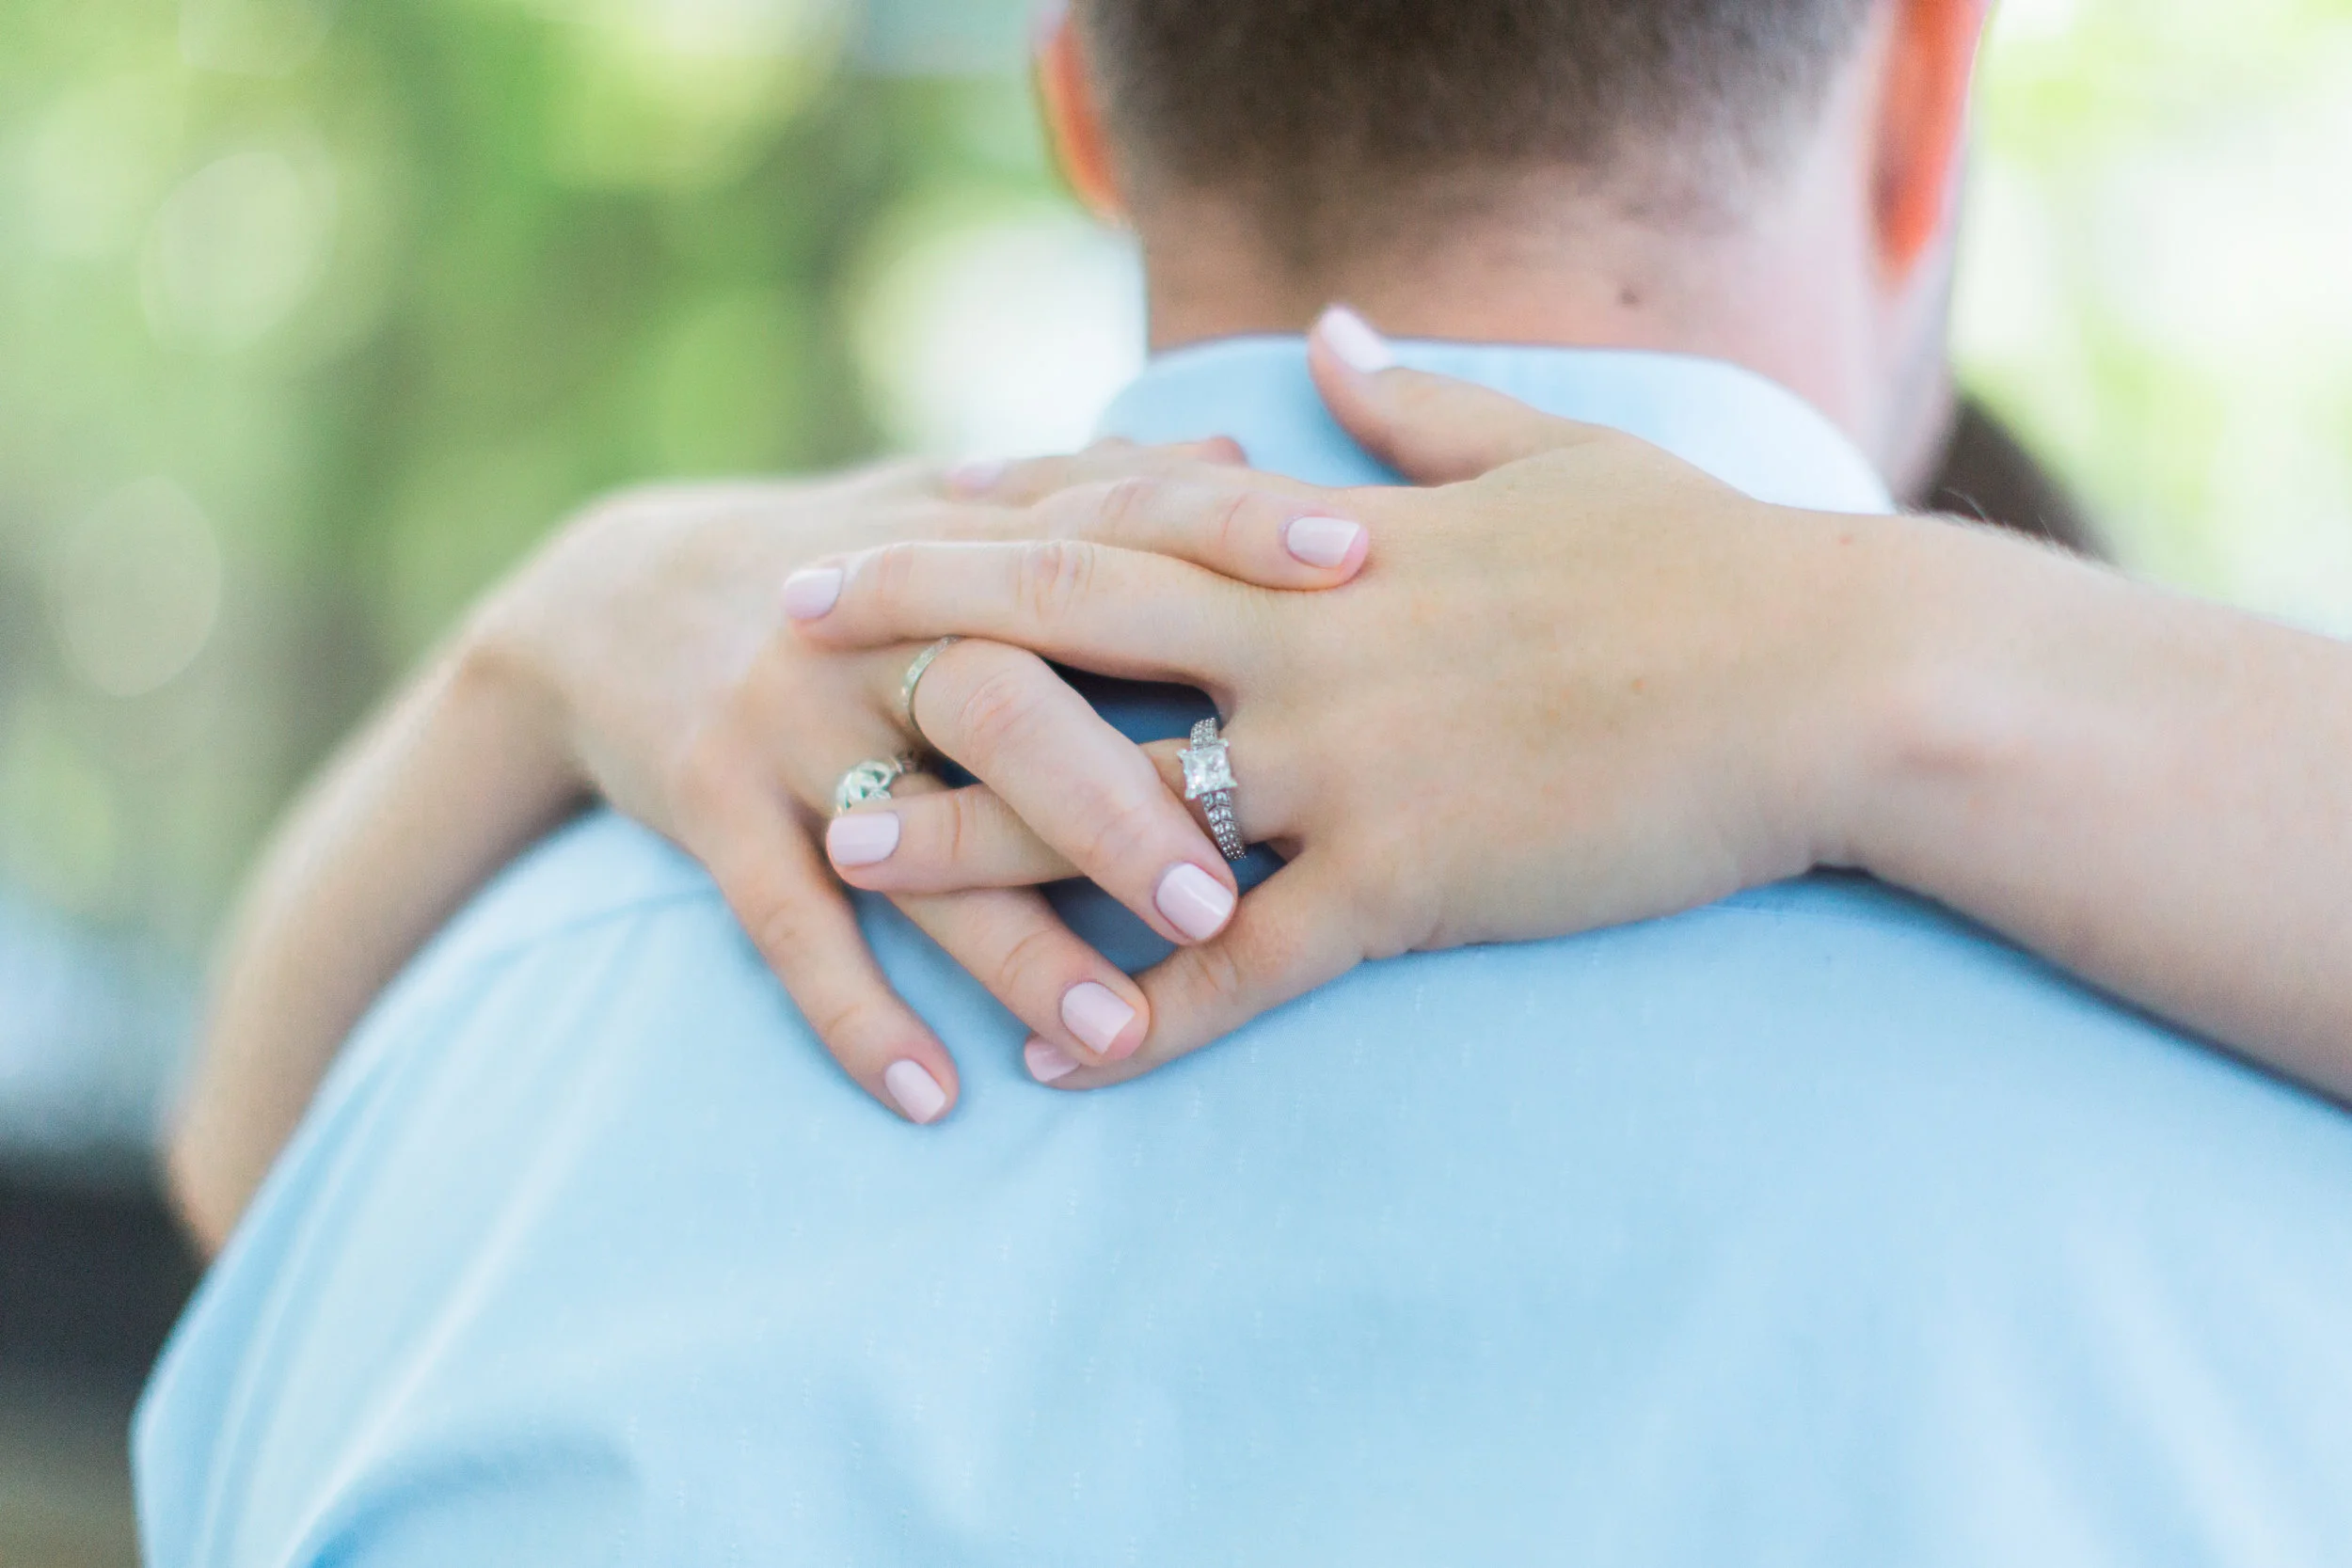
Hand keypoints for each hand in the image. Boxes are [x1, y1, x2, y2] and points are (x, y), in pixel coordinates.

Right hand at [463, 445, 1369, 1119]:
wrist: (603, 603)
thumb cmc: (838, 561)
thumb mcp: (948, 506)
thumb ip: (1092, 491)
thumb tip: (1251, 452)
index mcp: (957, 539)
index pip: (1105, 523)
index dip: (1226, 536)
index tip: (1353, 566)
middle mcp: (871, 623)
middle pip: (1002, 699)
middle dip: (1111, 799)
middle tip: (1224, 899)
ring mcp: (782, 719)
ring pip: (907, 842)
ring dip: (1010, 946)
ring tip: (1116, 1037)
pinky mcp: (705, 809)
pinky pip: (781, 926)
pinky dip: (854, 1015)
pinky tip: (935, 1097)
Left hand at [788, 311, 1908, 1085]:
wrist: (1833, 677)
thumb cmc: (1702, 558)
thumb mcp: (1553, 449)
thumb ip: (1418, 400)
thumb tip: (1334, 332)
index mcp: (1333, 549)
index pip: (1113, 520)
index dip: (977, 526)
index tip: (868, 529)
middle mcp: (1311, 647)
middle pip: (1066, 635)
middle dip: (914, 642)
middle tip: (778, 651)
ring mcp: (1353, 768)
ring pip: (1115, 805)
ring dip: (971, 836)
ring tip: (843, 857)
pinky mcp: (1413, 884)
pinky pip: (1247, 967)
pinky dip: (1151, 1017)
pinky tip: (1062, 1060)